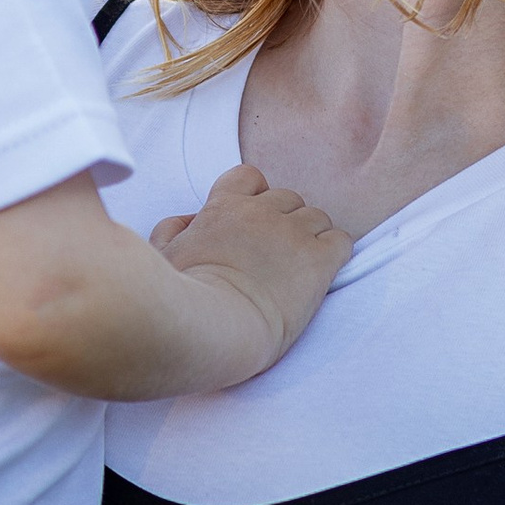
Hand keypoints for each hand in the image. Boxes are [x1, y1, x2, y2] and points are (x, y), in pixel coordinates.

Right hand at [148, 163, 350, 380]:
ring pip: (318, 218)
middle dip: (286, 221)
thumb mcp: (163, 256)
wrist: (213, 327)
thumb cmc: (182, 298)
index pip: (249, 177)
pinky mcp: (318, 261)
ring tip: (300, 268)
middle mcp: (261, 212)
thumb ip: (172, 230)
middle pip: (289, 199)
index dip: (257, 197)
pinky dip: (335, 254)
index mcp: (224, 207)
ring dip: (312, 237)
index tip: (253, 221)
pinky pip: (341, 242)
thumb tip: (189, 221)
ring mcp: (293, 234)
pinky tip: (322, 274)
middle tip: (278, 254)